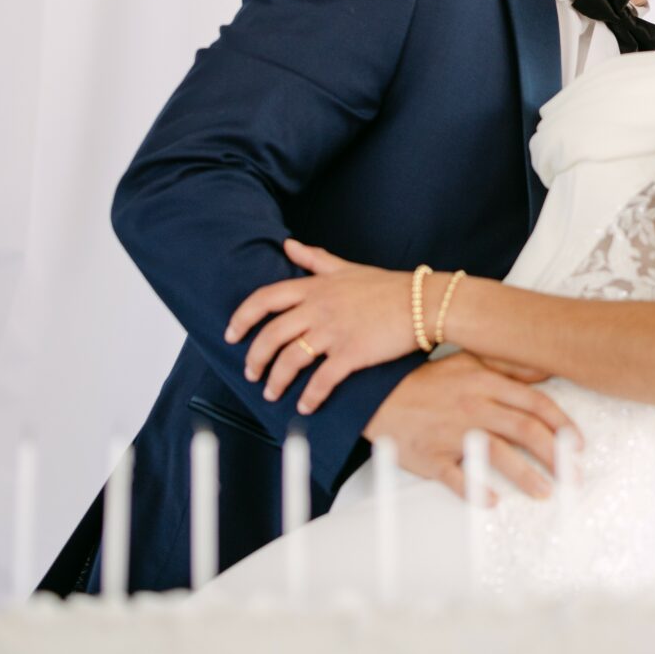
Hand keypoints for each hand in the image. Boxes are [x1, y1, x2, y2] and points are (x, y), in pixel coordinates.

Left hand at [224, 240, 414, 406]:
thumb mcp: (346, 267)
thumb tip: (288, 246)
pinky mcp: (351, 354)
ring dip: (276, 381)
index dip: (242, 317)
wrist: (423, 302)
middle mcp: (318, 308)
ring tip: (272, 394)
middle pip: (270, 335)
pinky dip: (309, 398)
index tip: (231, 333)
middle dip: (254, 358)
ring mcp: (334, 331)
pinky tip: (304, 407)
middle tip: (250, 373)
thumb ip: (314, 258)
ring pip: (289, 360)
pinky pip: (321, 381)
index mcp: (315, 287)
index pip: (264, 299)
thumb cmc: (388, 286)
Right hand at [363, 351, 582, 505]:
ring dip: (526, 475)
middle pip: (524, 430)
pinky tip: (491, 501)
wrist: (377, 397)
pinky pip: (455, 476)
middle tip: (573, 474)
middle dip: (555, 454)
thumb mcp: (468, 362)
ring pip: (497, 454)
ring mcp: (451, 432)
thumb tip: (546, 368)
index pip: (533, 403)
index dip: (561, 423)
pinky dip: (474, 490)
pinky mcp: (431, 456)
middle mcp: (473, 406)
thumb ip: (508, 365)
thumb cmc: (427, 382)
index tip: (578, 442)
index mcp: (484, 382)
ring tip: (545, 491)